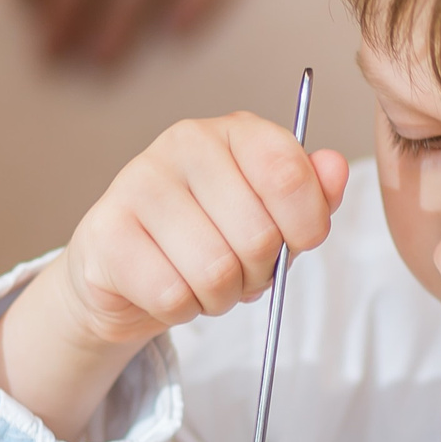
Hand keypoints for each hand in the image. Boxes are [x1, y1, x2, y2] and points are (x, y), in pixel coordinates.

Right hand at [0, 115, 349, 441]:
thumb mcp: (275, 216)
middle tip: (241, 271)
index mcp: (236, 131)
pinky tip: (170, 289)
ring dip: (221, 296)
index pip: (290, 176)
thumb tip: (335, 167)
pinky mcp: (105, 230)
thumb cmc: (214, 237)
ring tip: (206, 282)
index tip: (297, 243)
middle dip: (259, 273)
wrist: (128, 271)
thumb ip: (312, 195)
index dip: (306, 228)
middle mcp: (185, 143)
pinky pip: (172, 294)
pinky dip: (182, 309)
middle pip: (258, 235)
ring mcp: (138, 182)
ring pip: (215, 271)